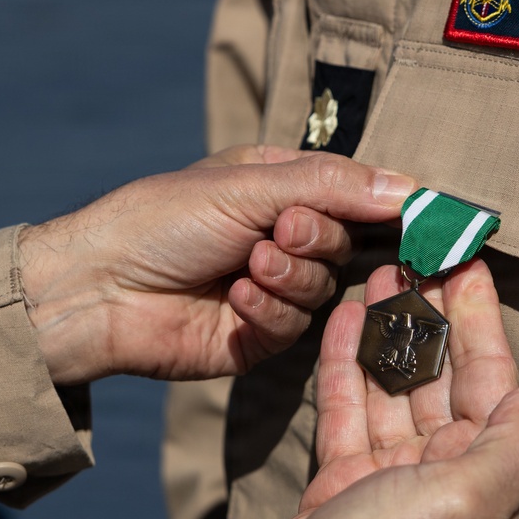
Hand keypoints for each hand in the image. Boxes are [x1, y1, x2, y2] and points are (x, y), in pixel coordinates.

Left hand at [18, 146, 416, 384]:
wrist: (98, 288)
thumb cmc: (164, 218)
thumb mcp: (249, 184)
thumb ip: (331, 186)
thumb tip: (409, 188)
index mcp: (281, 187)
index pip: (355, 192)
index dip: (386, 204)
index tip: (421, 213)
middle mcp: (282, 236)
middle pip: (346, 242)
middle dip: (316, 237)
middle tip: (279, 229)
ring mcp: (271, 288)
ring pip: (323, 286)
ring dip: (289, 275)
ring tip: (247, 264)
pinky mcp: (258, 335)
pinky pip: (294, 326)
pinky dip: (268, 308)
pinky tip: (233, 298)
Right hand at [270, 260, 518, 518]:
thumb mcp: (466, 502)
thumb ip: (513, 445)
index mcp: (486, 479)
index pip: (493, 381)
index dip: (482, 320)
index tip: (470, 264)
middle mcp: (445, 476)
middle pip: (443, 377)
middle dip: (431, 316)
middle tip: (417, 258)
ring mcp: (390, 481)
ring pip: (393, 389)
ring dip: (387, 333)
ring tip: (379, 277)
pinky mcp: (341, 486)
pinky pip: (347, 413)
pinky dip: (346, 367)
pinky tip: (345, 322)